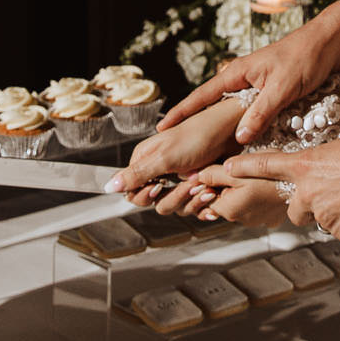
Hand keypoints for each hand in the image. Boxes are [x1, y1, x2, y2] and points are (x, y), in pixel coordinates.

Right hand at [108, 100, 239, 207]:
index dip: (145, 194)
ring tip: (206, 186)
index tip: (160, 185)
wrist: (230, 133)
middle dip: (174, 196)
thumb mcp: (165, 157)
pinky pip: (191, 208)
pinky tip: (212, 195)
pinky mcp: (193, 187)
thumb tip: (108, 186)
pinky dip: (203, 204)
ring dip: (192, 199)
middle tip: (191, 183)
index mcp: (144, 161)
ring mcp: (177, 181)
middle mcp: (158, 172)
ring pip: (174, 207)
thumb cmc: (198, 137)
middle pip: (154, 202)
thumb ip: (137, 175)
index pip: (132, 192)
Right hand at [159, 0, 339, 145]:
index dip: (181, 114)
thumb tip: (238, 138)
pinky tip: (242, 140)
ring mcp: (255, 85)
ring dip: (221, 128)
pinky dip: (244, 125)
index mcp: (237, 74)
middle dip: (195, 125)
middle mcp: (242, 79)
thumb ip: (260, 113)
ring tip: (204, 149)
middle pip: (212, 106)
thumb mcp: (282, 88)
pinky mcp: (270, 90)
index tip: (162, 129)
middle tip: (178, 147)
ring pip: (232, 111)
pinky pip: (250, 111)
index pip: (201, 97)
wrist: (330, 42)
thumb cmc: (305, 57)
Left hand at [188, 164, 291, 227]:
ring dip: (240, 191)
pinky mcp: (270, 217)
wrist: (303, 185)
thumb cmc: (272, 176)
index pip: (205, 199)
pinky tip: (263, 184)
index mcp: (229, 210)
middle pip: (221, 201)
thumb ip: (212, 174)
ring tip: (253, 177)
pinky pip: (255, 206)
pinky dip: (255, 196)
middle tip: (237, 172)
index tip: (216, 172)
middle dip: (224, 187)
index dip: (207, 183)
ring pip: (238, 203)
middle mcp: (241, 220)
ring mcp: (257, 220)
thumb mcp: (237, 170)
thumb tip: (193, 177)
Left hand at [223, 133, 339, 241]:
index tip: (226, 168)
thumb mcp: (339, 151)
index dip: (244, 168)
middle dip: (309, 206)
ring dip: (337, 214)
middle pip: (295, 209)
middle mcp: (306, 191)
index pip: (265, 165)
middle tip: (336, 195)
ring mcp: (322, 214)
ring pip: (323, 220)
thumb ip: (321, 169)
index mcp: (305, 165)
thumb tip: (324, 184)